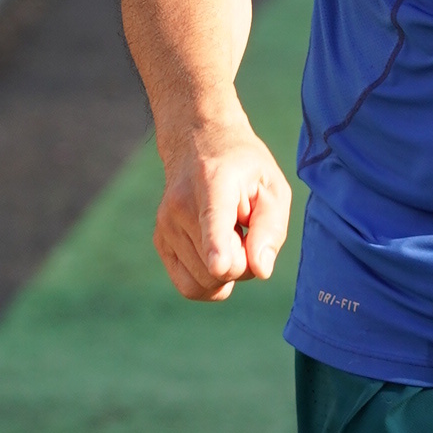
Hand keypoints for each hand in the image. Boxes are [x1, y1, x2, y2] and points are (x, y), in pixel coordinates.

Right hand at [152, 123, 292, 300]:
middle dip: (244, 264)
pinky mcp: (160, 242)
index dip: (217, 246)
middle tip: (247, 233)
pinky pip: (190, 287)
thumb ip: (271, 228)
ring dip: (228, 271)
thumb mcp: (272, 187)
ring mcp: (166, 225)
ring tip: (230, 237)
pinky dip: (210, 280)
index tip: (219, 265)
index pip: (213, 220)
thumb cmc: (243, 169)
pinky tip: (217, 252)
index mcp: (214, 182)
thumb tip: (260, 270)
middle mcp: (181, 205)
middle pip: (220, 268)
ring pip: (206, 282)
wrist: (198, 145)